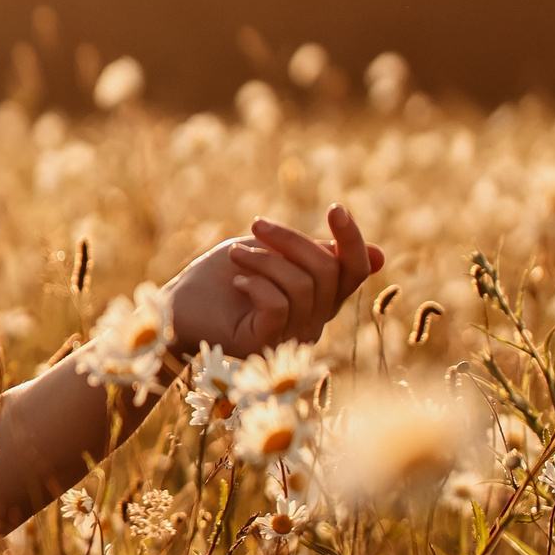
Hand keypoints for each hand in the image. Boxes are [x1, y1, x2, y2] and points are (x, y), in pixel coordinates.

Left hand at [167, 204, 382, 359]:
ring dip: (265, 260)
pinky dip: (257, 284)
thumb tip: (381, 256)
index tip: (335, 208)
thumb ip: (316, 254)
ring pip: (303, 286)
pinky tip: (236, 283)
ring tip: (235, 255)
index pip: (354, 271)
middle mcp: (313, 322)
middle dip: (292, 240)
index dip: (352, 240)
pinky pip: (279, 306)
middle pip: (328, 271)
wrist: (173, 307)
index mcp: (319, 298)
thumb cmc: (218, 278)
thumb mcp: (270, 255)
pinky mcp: (264, 346)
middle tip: (256, 225)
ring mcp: (289, 338)